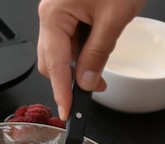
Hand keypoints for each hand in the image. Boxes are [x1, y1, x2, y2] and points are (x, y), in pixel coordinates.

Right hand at [37, 0, 144, 118]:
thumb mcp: (114, 18)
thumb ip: (97, 53)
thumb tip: (86, 80)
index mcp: (54, 14)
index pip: (54, 64)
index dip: (61, 91)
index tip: (66, 111)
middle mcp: (50, 14)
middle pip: (50, 61)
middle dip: (68, 80)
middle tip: (90, 93)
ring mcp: (56, 12)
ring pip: (58, 52)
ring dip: (76, 66)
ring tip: (98, 73)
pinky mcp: (66, 11)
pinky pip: (67, 40)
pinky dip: (80, 52)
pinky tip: (94, 55)